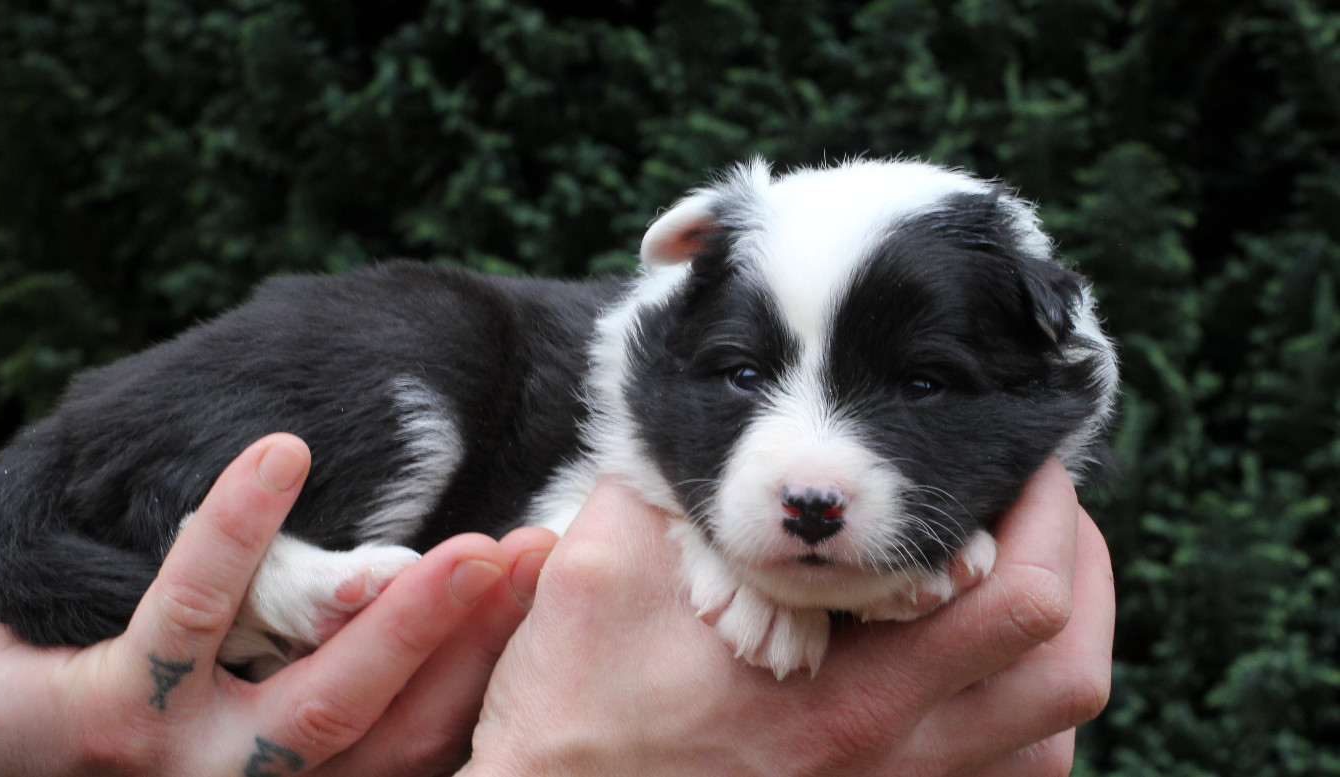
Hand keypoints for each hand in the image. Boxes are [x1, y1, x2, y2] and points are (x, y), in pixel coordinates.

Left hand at [0, 433, 556, 776]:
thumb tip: (407, 563)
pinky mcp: (115, 721)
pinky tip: (282, 455)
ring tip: (468, 548)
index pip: (423, 729)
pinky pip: (192, 613)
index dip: (495, 656)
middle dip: (482, 645)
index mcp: (296, 773)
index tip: (550, 574)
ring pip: (323, 700)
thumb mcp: (225, 666)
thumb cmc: (96, 690)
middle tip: (540, 557)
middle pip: (400, 728)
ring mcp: (191, 767)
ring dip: (403, 619)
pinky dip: (240, 529)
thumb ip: (307, 636)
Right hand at [461, 459, 1112, 776]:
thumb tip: (710, 411)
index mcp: (837, 692)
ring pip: (1051, 732)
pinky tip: (979, 652)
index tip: (1012, 449)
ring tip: (1029, 558)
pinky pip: (1007, 775)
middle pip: (1064, 667)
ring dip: (1065, 636)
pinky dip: (1024, 706)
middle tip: (1038, 491)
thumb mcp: (596, 574)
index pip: (1010, 598)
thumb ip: (664, 485)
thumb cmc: (570, 715)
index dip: (1037, 507)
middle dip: (1078, 558)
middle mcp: (888, 756)